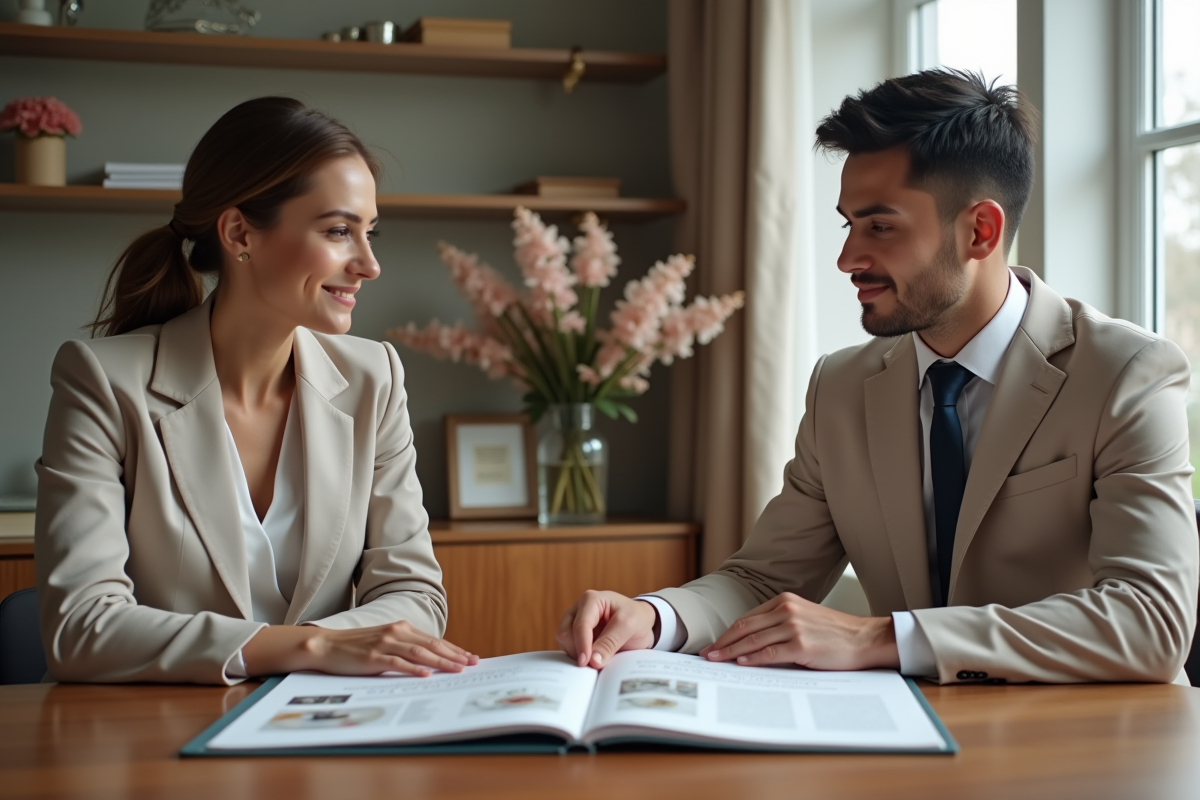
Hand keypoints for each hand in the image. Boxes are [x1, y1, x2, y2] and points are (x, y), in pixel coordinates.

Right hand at [243, 621, 478, 677]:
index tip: (469, 657)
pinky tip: (426, 675)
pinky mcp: (373, 657)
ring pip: (420, 653)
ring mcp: (385, 644)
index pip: (433, 640)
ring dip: (441, 662)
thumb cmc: (355, 646)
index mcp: (400, 628)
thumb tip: (428, 660)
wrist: (326, 645)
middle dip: (454, 655)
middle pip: (431, 645)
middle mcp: (396, 632)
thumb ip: (404, 647)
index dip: (453, 648)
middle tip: (471, 664)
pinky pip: (398, 663)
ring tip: (457, 670)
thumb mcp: (384, 641)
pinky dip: (414, 669)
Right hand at [556, 590, 657, 668]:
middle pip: (566, 633)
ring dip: (577, 655)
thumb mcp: (629, 626)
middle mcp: (578, 610)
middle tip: (593, 664)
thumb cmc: (636, 618)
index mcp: (590, 600)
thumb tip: (593, 661)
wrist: (642, 623)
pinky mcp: (575, 636)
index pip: (580, 625)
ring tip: (596, 661)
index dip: (582, 645)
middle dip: (577, 650)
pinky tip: (592, 660)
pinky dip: (578, 657)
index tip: (586, 662)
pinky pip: (569, 649)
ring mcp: (574, 623)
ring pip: (565, 643)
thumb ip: (610, 642)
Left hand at [699, 593, 898, 670]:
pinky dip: (752, 659)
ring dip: (730, 652)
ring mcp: (793, 626)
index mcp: (784, 601)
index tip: (715, 644)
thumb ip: (779, 624)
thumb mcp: (804, 618)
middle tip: (707, 654)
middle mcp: (786, 610)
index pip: (747, 618)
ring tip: (716, 661)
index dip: (728, 632)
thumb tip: (750, 643)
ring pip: (752, 641)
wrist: (864, 638)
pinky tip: (740, 663)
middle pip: (744, 628)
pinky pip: (769, 653)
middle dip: (723, 642)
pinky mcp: (801, 645)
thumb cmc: (835, 632)